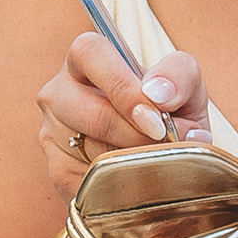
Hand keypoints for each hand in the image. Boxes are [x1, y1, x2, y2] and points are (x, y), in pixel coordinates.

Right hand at [36, 34, 208, 198]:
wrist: (163, 155)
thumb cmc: (168, 113)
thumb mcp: (185, 87)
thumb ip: (179, 75)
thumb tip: (159, 93)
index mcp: (87, 59)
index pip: (90, 54)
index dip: (123, 88)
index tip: (156, 120)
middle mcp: (60, 91)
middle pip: (91, 113)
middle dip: (135, 135)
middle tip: (164, 145)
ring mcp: (52, 131)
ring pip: (90, 150)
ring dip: (132, 159)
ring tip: (157, 160)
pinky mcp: (57, 169)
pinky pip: (88, 181)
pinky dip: (119, 182)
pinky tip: (136, 177)